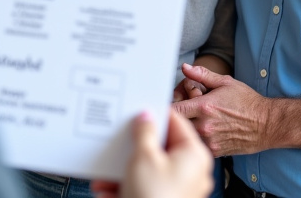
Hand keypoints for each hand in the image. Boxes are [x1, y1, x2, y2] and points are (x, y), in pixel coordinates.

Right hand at [90, 110, 212, 197]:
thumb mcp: (143, 158)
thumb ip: (144, 132)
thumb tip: (146, 117)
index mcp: (194, 155)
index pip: (175, 122)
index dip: (154, 115)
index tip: (137, 111)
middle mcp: (192, 172)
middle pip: (159, 148)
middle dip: (133, 149)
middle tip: (119, 143)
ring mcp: (180, 189)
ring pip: (149, 170)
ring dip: (124, 171)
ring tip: (105, 176)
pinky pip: (145, 187)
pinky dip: (126, 188)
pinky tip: (108, 192)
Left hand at [172, 63, 272, 156]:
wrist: (267, 124)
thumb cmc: (247, 102)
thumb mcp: (225, 83)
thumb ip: (202, 75)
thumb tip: (185, 68)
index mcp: (204, 107)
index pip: (173, 110)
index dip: (168, 107)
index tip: (169, 105)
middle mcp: (204, 126)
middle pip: (176, 125)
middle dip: (176, 119)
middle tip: (184, 113)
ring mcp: (209, 141)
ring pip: (186, 137)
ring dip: (186, 130)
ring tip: (195, 122)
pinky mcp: (215, 151)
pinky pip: (197, 147)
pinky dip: (196, 140)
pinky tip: (205, 132)